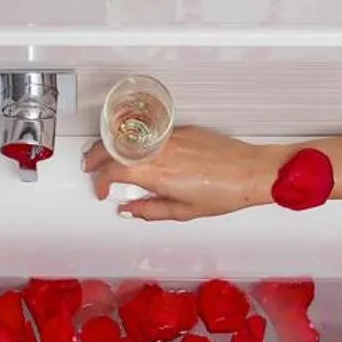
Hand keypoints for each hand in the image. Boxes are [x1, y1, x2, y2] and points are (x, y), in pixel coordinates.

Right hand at [83, 127, 288, 221]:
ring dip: (114, 146)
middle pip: (115, 147)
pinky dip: (138, 141)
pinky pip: (152, 133)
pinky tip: (140, 150)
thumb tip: (130, 210)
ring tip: (110, 157)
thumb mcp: (184, 211)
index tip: (103, 192)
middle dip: (96, 157)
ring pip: (131, 136)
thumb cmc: (223, 193)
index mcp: (157, 173)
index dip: (101, 182)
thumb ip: (151, 210)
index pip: (113, 171)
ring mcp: (171, 137)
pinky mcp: (183, 130)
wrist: (250, 171)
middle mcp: (160, 150)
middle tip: (91, 167)